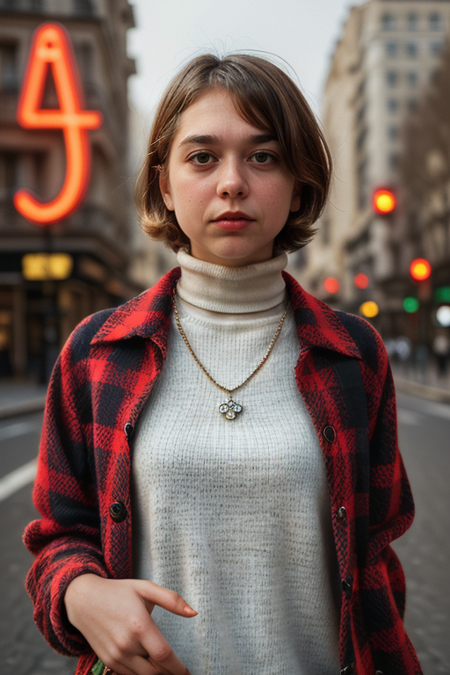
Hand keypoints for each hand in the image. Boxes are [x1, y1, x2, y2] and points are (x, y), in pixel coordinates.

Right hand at [64, 574, 196, 674]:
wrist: (83, 600)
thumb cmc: (118, 592)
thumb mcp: (145, 588)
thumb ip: (172, 600)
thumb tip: (194, 613)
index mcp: (139, 624)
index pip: (164, 655)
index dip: (178, 667)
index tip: (188, 672)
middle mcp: (126, 644)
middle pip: (155, 670)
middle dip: (170, 673)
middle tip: (181, 672)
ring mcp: (115, 655)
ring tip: (167, 670)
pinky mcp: (108, 660)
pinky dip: (141, 674)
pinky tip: (150, 668)